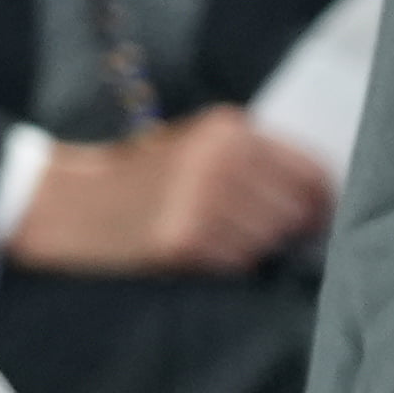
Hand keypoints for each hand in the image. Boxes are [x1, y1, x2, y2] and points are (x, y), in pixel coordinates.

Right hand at [4, 106, 333, 278]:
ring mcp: (200, 201)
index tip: (318, 216)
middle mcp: (218, 161)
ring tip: (219, 236)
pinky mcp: (183, 240)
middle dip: (288, 228)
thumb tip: (322, 199)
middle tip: (255, 230)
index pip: (310, 172)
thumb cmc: (142, 177)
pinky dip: (228, 262)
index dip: (322, 200)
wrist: (70, 203)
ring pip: (270, 240)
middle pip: (297, 211)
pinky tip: (199, 248)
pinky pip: (238, 262)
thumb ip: (253, 160)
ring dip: (256, 248)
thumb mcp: (196, 148)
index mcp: (226, 130)